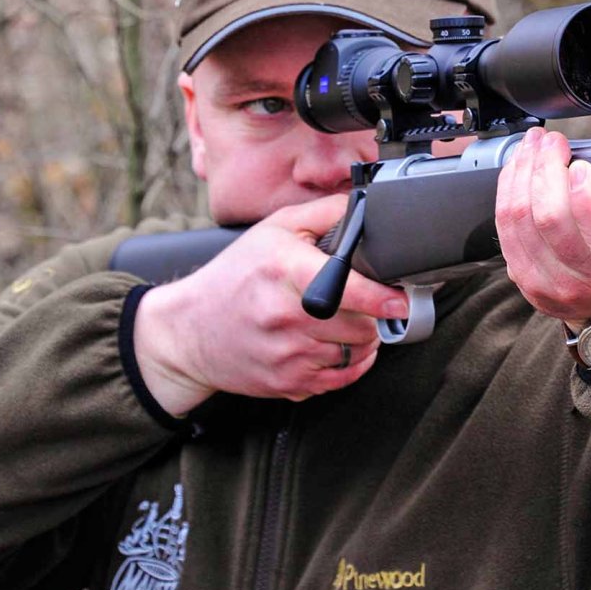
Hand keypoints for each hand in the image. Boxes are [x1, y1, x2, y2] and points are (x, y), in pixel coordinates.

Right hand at [132, 195, 405, 415]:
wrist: (188, 329)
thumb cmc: (236, 276)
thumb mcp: (275, 229)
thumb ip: (325, 213)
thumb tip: (367, 205)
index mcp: (285, 271)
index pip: (346, 289)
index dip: (382, 298)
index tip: (402, 300)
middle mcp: (285, 315)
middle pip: (360, 324)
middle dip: (375, 316)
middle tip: (370, 305)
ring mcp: (286, 354)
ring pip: (355, 352)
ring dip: (365, 340)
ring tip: (351, 323)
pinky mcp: (286, 383)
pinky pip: (340, 380)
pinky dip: (351, 364)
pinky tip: (340, 347)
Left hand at [495, 127, 590, 325]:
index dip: (584, 192)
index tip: (582, 164)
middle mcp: (582, 282)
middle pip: (548, 217)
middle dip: (545, 168)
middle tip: (551, 142)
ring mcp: (547, 283)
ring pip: (520, 219)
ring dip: (522, 173)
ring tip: (531, 147)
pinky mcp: (523, 277)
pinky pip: (504, 229)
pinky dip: (506, 192)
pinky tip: (515, 170)